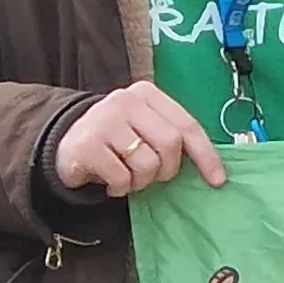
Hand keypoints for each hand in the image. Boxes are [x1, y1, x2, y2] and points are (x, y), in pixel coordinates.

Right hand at [50, 81, 227, 198]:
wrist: (66, 146)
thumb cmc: (116, 141)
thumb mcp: (144, 129)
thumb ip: (171, 136)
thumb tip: (212, 167)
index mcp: (146, 95)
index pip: (187, 125)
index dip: (206, 155)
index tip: (217, 180)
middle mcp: (125, 101)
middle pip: (170, 145)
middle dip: (166, 170)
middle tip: (151, 175)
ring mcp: (104, 120)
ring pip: (147, 164)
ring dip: (140, 181)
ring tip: (126, 175)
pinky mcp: (88, 144)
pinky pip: (122, 177)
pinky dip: (119, 188)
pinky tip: (109, 180)